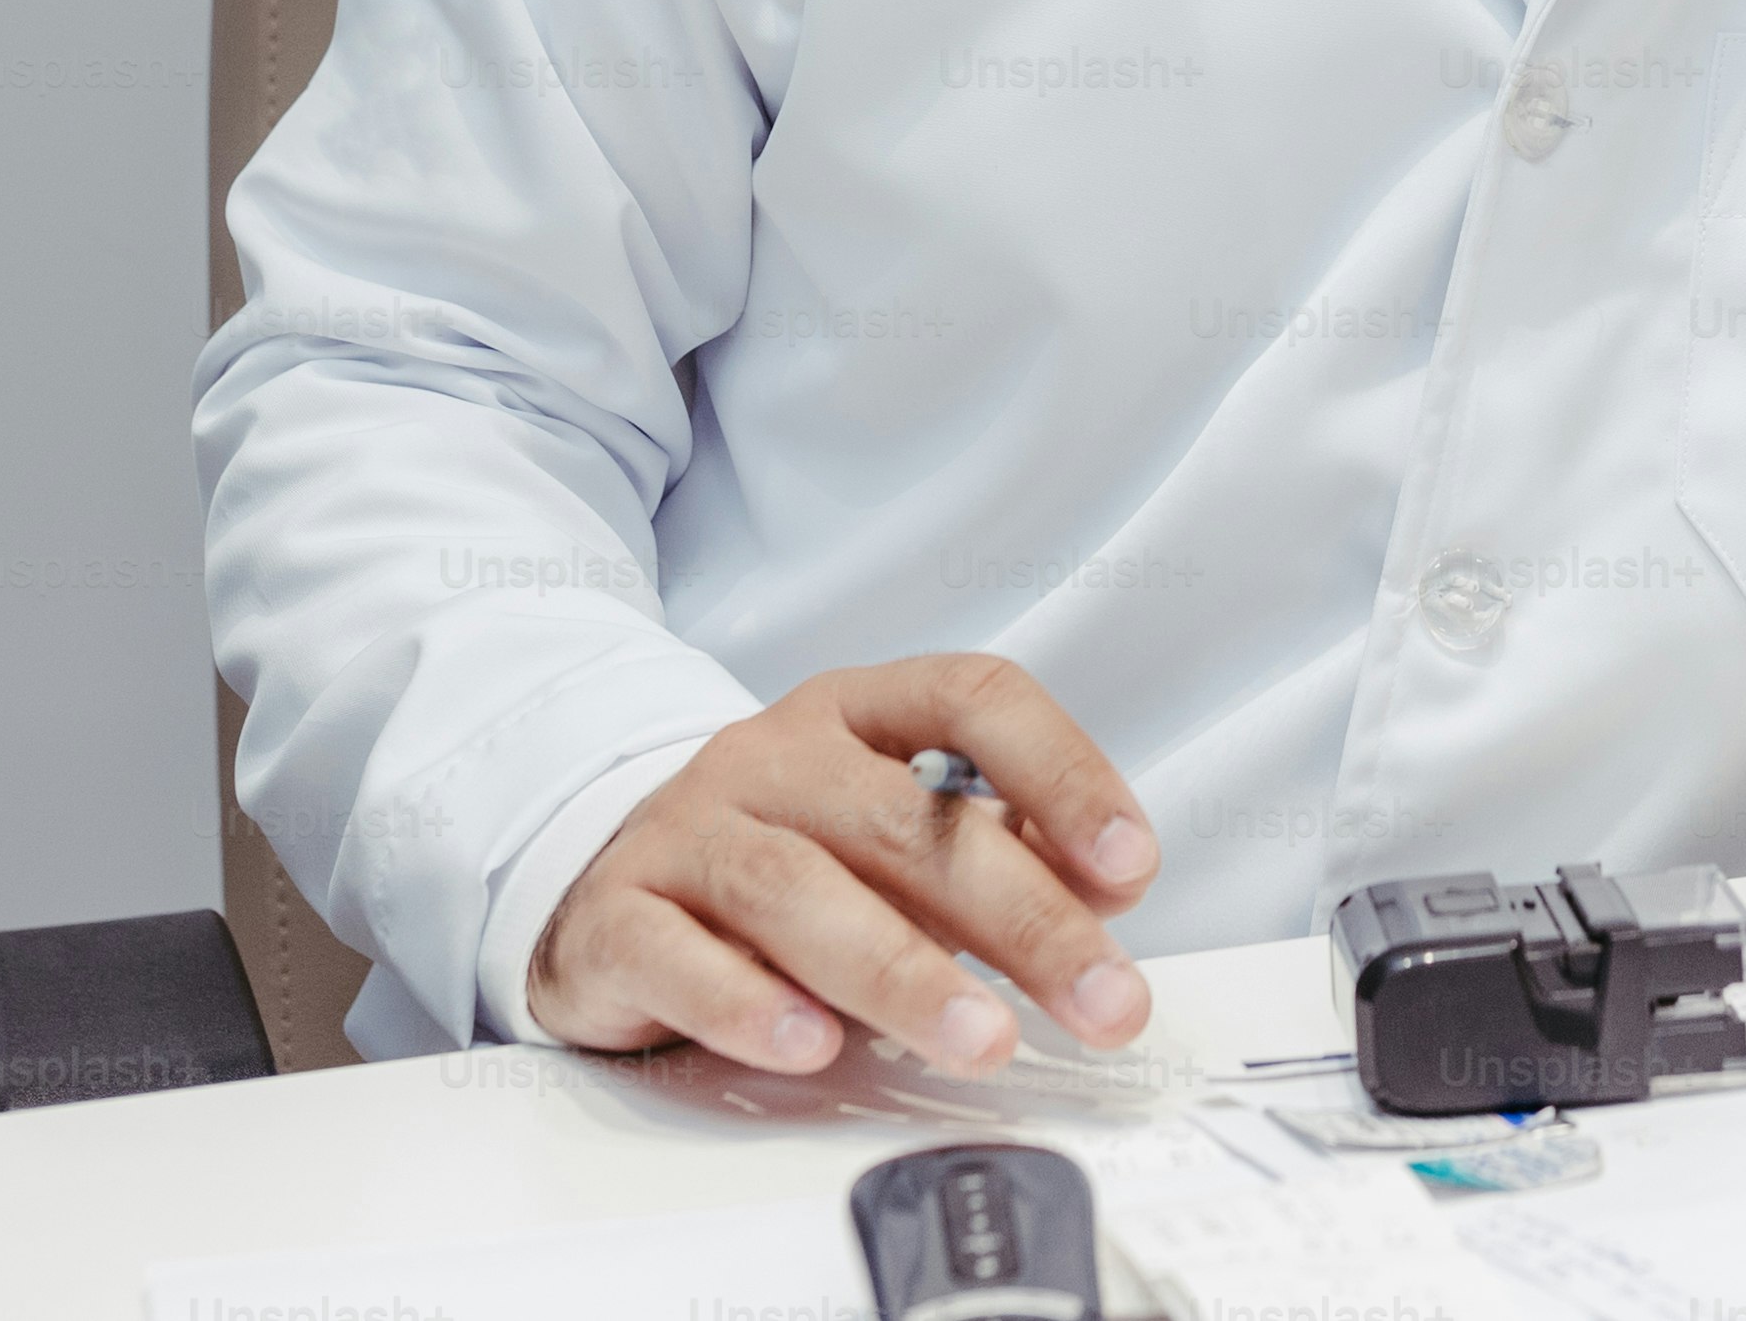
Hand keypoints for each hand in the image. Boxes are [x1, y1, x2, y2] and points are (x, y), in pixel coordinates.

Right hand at [529, 653, 1159, 1075]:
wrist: (613, 884)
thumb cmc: (792, 859)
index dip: (1064, 774)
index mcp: (860, 711)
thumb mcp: (901, 835)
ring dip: (903, 972)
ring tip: (982, 1039)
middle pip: (907, 822)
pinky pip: (676, 954)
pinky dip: (748, 1003)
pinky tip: (811, 1046)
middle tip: (1100, 998)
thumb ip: (1001, 847)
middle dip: (1022, 918)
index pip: (975, 699)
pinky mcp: (617, 914)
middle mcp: (774, 754)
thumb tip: (1106, 891)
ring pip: (797, 887)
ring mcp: (688, 828)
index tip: (1132, 867)